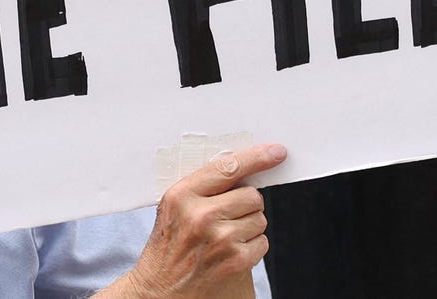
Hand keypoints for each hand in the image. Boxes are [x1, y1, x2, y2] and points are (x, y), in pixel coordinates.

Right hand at [99, 143, 287, 298]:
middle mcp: (200, 216)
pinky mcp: (236, 261)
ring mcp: (220, 239)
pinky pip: (262, 242)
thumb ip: (202, 189)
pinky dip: (252, 247)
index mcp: (182, 196)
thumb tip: (242, 170)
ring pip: (260, 219)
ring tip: (224, 238)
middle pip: (251, 195)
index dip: (256, 157)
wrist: (159, 293)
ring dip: (249, 227)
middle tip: (229, 217)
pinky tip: (230, 254)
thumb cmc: (167, 249)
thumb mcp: (173, 210)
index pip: (227, 167)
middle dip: (247, 204)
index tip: (276, 152)